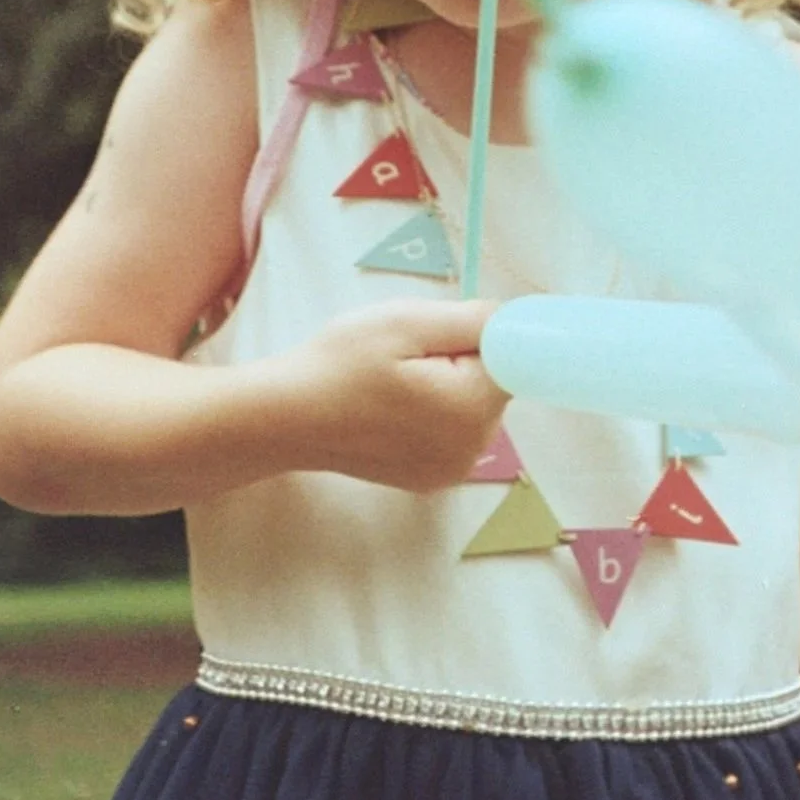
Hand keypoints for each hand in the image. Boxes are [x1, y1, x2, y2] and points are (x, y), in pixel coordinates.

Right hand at [263, 298, 507, 492]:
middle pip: (494, 385)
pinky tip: (392, 405)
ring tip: (394, 379)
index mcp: (473, 410)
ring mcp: (451, 471)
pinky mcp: (430, 479)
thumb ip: (472, 320)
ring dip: (447, 386)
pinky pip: (452, 431)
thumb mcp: (406, 322)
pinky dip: (433, 412)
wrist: (285, 418)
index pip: (511, 359)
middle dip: (462, 361)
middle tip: (406, 355)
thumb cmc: (340, 365)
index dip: (477, 338)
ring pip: (473, 407)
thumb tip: (513, 321)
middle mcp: (472, 450)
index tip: (439, 333)